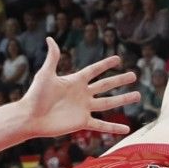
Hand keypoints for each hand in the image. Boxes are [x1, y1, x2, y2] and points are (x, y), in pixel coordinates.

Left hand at [19, 39, 137, 136]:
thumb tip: (50, 39)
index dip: (105, 65)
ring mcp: (83, 108)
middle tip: (134, 75)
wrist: (30, 117)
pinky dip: (114, 128)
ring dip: (123, 100)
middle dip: (120, 80)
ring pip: (108, 103)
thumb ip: (52, 58)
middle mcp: (82, 94)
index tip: (118, 59)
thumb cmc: (35, 95)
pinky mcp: (82, 122)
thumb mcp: (45, 74)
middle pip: (105, 85)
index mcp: (75, 81)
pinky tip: (127, 129)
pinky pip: (102, 125)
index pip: (94, 70)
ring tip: (138, 95)